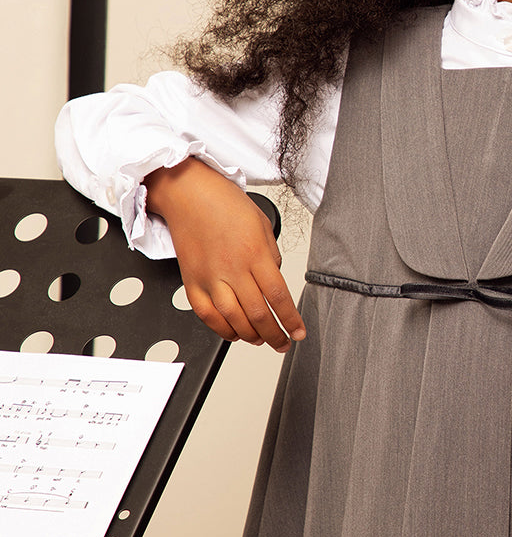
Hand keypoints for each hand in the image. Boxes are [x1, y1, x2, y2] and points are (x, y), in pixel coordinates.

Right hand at [146, 157, 305, 350]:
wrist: (188, 194)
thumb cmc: (224, 204)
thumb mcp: (262, 225)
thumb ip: (271, 257)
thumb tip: (273, 283)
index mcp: (254, 253)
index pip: (278, 296)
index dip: (290, 319)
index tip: (298, 332)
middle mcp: (232, 269)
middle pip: (258, 314)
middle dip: (275, 335)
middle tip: (283, 343)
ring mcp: (210, 278)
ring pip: (233, 320)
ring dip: (251, 336)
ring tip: (262, 340)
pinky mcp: (192, 282)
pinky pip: (207, 315)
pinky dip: (222, 329)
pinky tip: (234, 333)